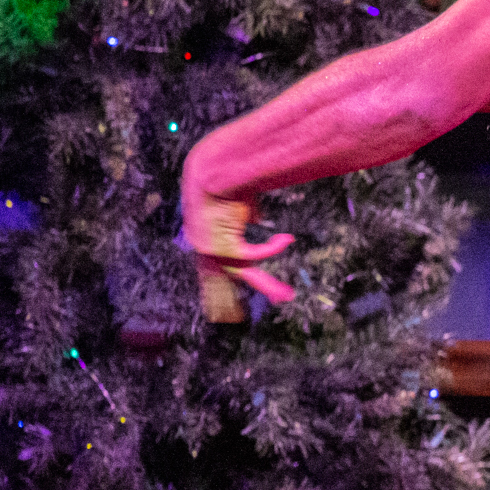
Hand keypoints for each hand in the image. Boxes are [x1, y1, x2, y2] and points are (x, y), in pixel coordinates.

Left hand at [183, 184, 297, 322]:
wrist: (210, 173)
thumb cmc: (220, 182)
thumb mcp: (233, 203)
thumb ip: (243, 216)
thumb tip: (255, 220)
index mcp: (203, 240)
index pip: (210, 271)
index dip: (219, 289)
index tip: (227, 302)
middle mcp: (205, 249)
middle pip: (224, 281)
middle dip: (235, 300)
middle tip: (240, 316)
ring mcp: (214, 251)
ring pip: (244, 275)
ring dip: (267, 286)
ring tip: (286, 295)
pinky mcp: (226, 248)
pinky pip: (254, 255)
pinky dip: (271, 248)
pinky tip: (286, 240)